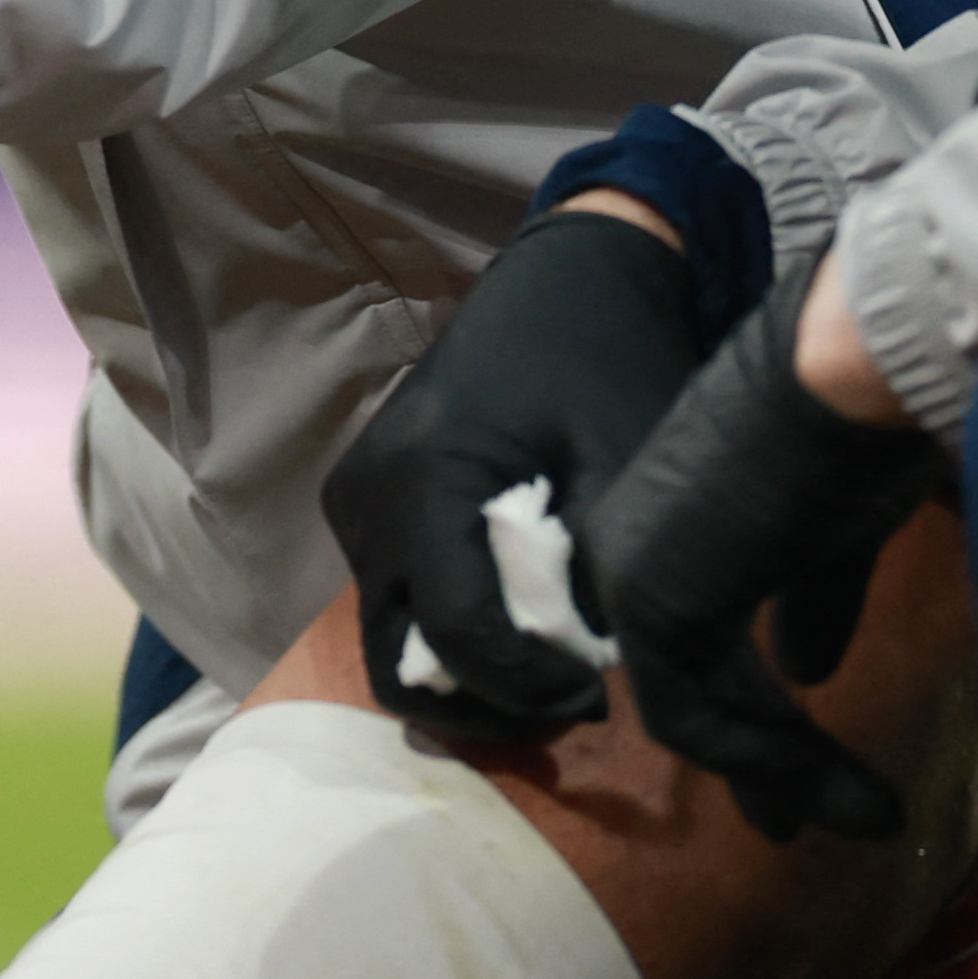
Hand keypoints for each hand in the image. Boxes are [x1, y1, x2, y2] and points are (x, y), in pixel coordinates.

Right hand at [320, 208, 720, 740]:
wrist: (566, 278)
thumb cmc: (605, 364)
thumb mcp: (624, 469)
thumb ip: (598, 579)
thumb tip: (589, 677)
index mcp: (421, 482)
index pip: (456, 636)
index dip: (529, 690)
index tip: (599, 699)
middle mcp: (365, 501)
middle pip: (400, 660)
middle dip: (487, 700)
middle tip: (572, 698)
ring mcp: (353, 504)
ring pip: (393, 640)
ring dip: (469, 673)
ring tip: (552, 664)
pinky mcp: (363, 506)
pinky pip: (396, 602)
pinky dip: (453, 632)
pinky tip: (523, 620)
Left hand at [574, 253, 946, 842]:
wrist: (841, 364)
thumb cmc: (851, 417)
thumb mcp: (829, 527)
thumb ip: (809, 597)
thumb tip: (806, 672)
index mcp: (675, 513)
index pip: (695, 633)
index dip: (747, 712)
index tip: (803, 776)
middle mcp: (630, 541)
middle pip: (686, 678)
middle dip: (757, 759)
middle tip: (793, 822)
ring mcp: (627, 569)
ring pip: (692, 707)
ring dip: (784, 770)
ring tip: (869, 815)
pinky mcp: (646, 600)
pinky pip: (692, 713)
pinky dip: (767, 756)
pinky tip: (834, 785)